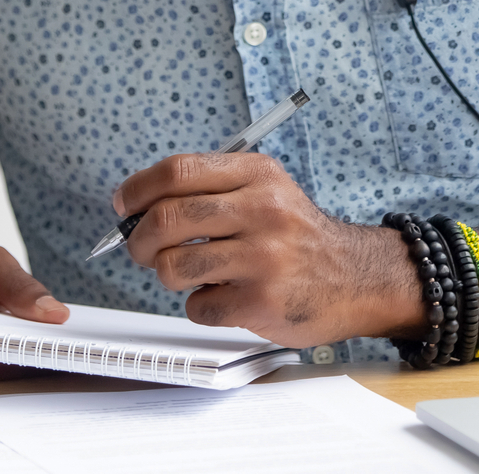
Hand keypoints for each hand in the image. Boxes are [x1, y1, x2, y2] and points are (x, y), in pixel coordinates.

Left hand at [114, 152, 424, 347]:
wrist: (354, 276)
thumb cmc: (296, 234)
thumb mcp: (265, 189)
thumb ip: (210, 188)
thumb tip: (138, 205)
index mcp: (257, 173)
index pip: (178, 171)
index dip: (138, 189)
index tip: (124, 205)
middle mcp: (262, 209)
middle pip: (168, 218)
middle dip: (138, 239)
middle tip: (138, 248)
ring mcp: (263, 256)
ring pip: (173, 265)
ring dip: (167, 274)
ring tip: (187, 272)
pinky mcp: (262, 300)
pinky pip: (197, 306)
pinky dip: (199, 305)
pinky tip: (222, 295)